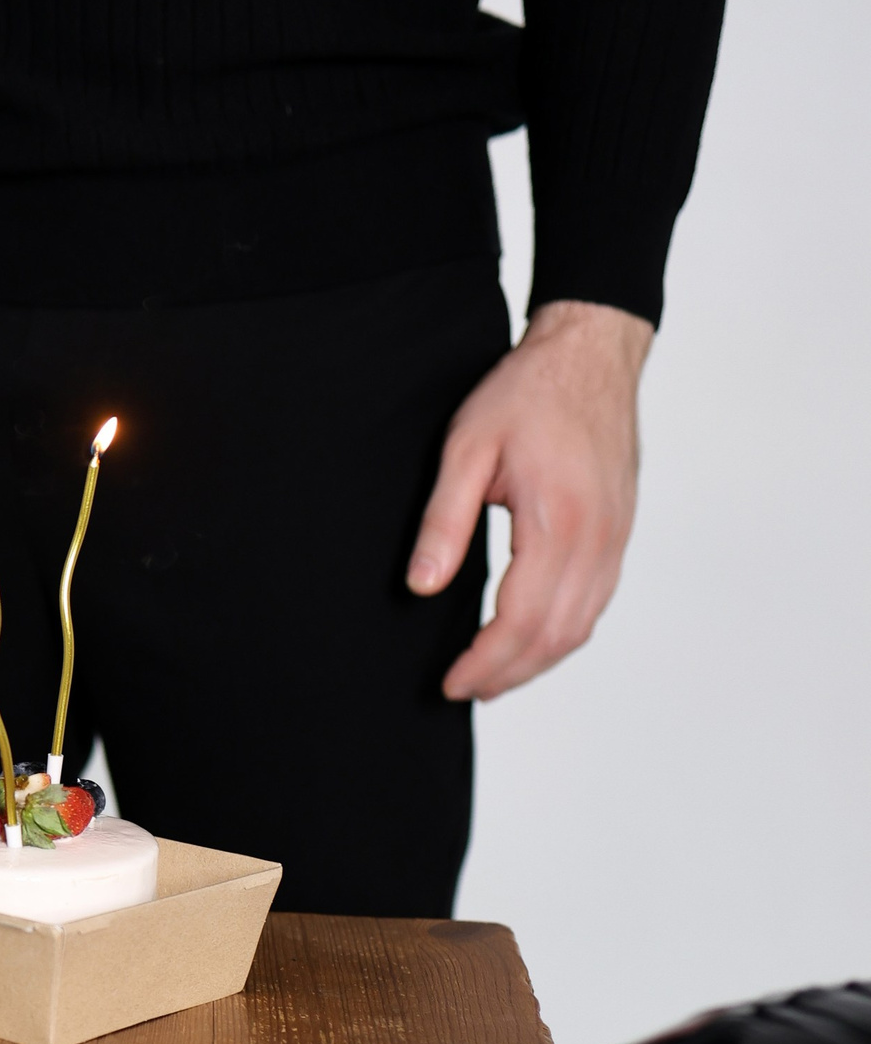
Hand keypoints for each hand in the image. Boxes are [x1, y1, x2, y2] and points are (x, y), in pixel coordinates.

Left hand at [406, 298, 654, 702]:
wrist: (592, 354)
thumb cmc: (527, 394)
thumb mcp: (467, 447)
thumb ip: (444, 520)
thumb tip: (423, 586)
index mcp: (559, 521)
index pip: (520, 621)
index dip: (483, 662)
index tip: (450, 682)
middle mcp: (598, 539)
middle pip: (555, 637)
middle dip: (507, 674)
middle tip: (464, 689)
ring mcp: (616, 539)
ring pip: (581, 628)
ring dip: (535, 662)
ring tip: (491, 677)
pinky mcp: (620, 534)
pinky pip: (595, 604)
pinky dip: (561, 635)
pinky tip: (530, 640)